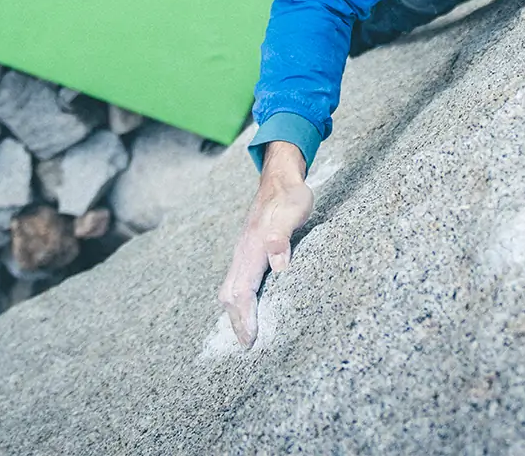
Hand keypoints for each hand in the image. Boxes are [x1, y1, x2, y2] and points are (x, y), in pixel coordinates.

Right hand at [217, 141, 313, 346]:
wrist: (279, 177)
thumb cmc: (289, 195)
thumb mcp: (294, 209)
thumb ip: (282, 235)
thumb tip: (278, 262)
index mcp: (252, 248)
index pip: (241, 291)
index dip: (244, 317)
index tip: (249, 340)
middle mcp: (242, 253)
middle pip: (230, 295)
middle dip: (236, 322)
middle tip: (248, 347)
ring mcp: (242, 253)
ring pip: (231, 288)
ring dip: (236, 313)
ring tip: (247, 336)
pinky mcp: (248, 252)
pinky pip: (238, 281)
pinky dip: (239, 301)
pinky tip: (249, 309)